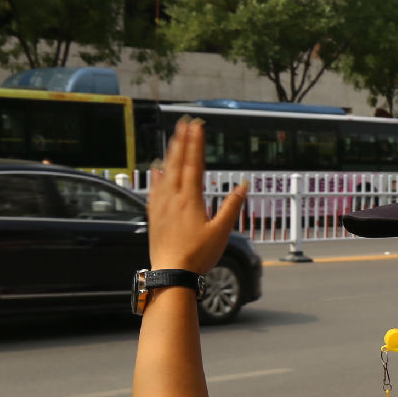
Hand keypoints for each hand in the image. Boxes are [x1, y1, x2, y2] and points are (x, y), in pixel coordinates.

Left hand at [147, 119, 249, 273]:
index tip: (197, 127)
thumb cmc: (198, 255)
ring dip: (170, 155)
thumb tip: (243, 185)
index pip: (194, 165)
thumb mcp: (221, 232)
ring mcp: (161, 206)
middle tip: (184, 124)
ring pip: (164, 174)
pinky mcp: (154, 216)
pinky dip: (156, 177)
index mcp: (190, 199)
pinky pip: (154, 190)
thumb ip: (232, 206)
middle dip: (182, 142)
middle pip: (177, 164)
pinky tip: (156, 170)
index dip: (196, 144)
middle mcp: (173, 198)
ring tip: (173, 140)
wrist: (171, 273)